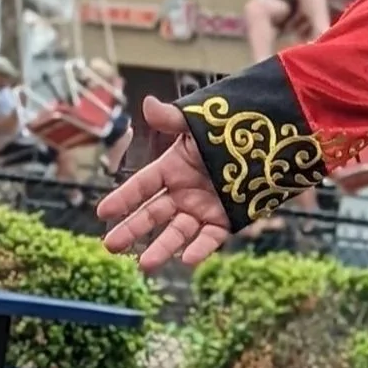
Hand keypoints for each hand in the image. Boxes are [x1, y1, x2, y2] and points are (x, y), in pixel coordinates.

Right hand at [98, 96, 230, 269]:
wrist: (265, 142)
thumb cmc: (228, 129)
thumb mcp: (197, 124)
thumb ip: (172, 119)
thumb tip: (147, 103)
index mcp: (171, 169)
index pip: (141, 185)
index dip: (123, 198)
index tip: (102, 212)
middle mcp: (182, 192)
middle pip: (152, 214)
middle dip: (132, 230)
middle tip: (110, 246)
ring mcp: (202, 209)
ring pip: (177, 232)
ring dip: (161, 248)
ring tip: (145, 264)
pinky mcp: (224, 221)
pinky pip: (210, 238)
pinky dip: (200, 249)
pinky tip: (187, 260)